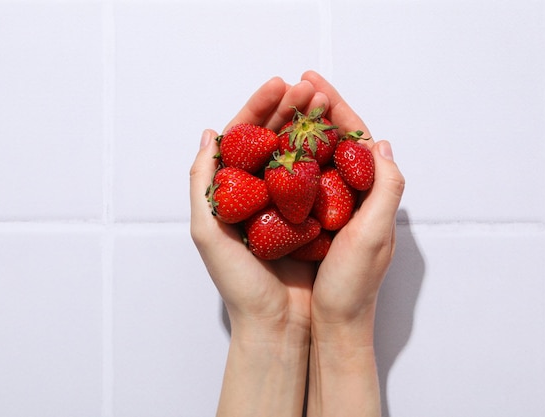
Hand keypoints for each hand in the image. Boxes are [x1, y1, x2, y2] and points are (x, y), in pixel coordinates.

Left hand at [189, 76, 328, 416]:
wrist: (278, 323)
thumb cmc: (239, 284)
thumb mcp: (209, 232)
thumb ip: (204, 184)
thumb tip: (209, 133)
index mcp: (232, 191)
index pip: (243, 139)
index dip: (259, 108)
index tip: (278, 85)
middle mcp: (260, 192)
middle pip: (274, 140)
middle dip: (290, 110)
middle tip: (309, 87)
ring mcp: (288, 202)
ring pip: (299, 154)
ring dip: (311, 126)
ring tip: (326, 102)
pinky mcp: (313, 216)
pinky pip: (320, 180)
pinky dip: (329, 158)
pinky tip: (340, 137)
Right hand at [301, 71, 404, 416]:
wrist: (332, 324)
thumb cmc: (353, 285)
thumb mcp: (374, 234)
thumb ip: (385, 186)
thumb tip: (381, 141)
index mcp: (373, 194)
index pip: (356, 137)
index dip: (336, 106)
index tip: (314, 81)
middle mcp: (354, 196)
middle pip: (334, 141)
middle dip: (315, 110)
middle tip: (293, 85)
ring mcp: (332, 208)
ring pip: (315, 157)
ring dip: (299, 130)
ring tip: (279, 107)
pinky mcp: (312, 221)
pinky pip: (299, 181)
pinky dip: (287, 160)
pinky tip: (270, 149)